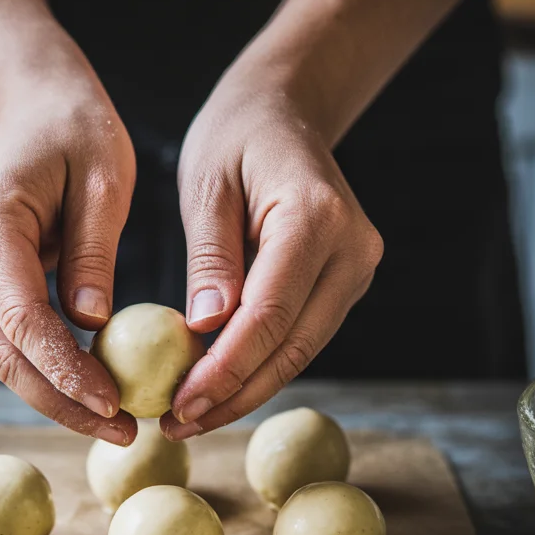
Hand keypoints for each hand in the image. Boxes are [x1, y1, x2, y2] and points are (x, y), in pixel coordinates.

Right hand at [0, 40, 136, 442]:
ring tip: (114, 420)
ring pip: (0, 353)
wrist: (34, 106)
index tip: (116, 405)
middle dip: (59, 401)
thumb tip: (91, 328)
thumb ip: (95, 252)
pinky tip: (92, 389)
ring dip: (53, 393)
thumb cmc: (77, 130)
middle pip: (2, 352)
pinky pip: (8, 337)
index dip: (66, 372)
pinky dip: (47, 368)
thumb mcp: (104, 178)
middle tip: (122, 430)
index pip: (22, 318)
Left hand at [162, 68, 382, 438]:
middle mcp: (352, 250)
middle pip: (294, 345)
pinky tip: (219, 384)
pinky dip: (262, 363)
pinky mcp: (346, 281)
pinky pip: (302, 334)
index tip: (180, 403)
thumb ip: (210, 258)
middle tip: (178, 424)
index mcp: (316, 218)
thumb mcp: (207, 186)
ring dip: (248, 388)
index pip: (270, 314)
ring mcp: (356, 268)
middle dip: (236, 393)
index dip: (225, 368)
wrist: (286, 110)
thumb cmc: (237, 137)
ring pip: (302, 350)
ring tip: (191, 416)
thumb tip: (206, 329)